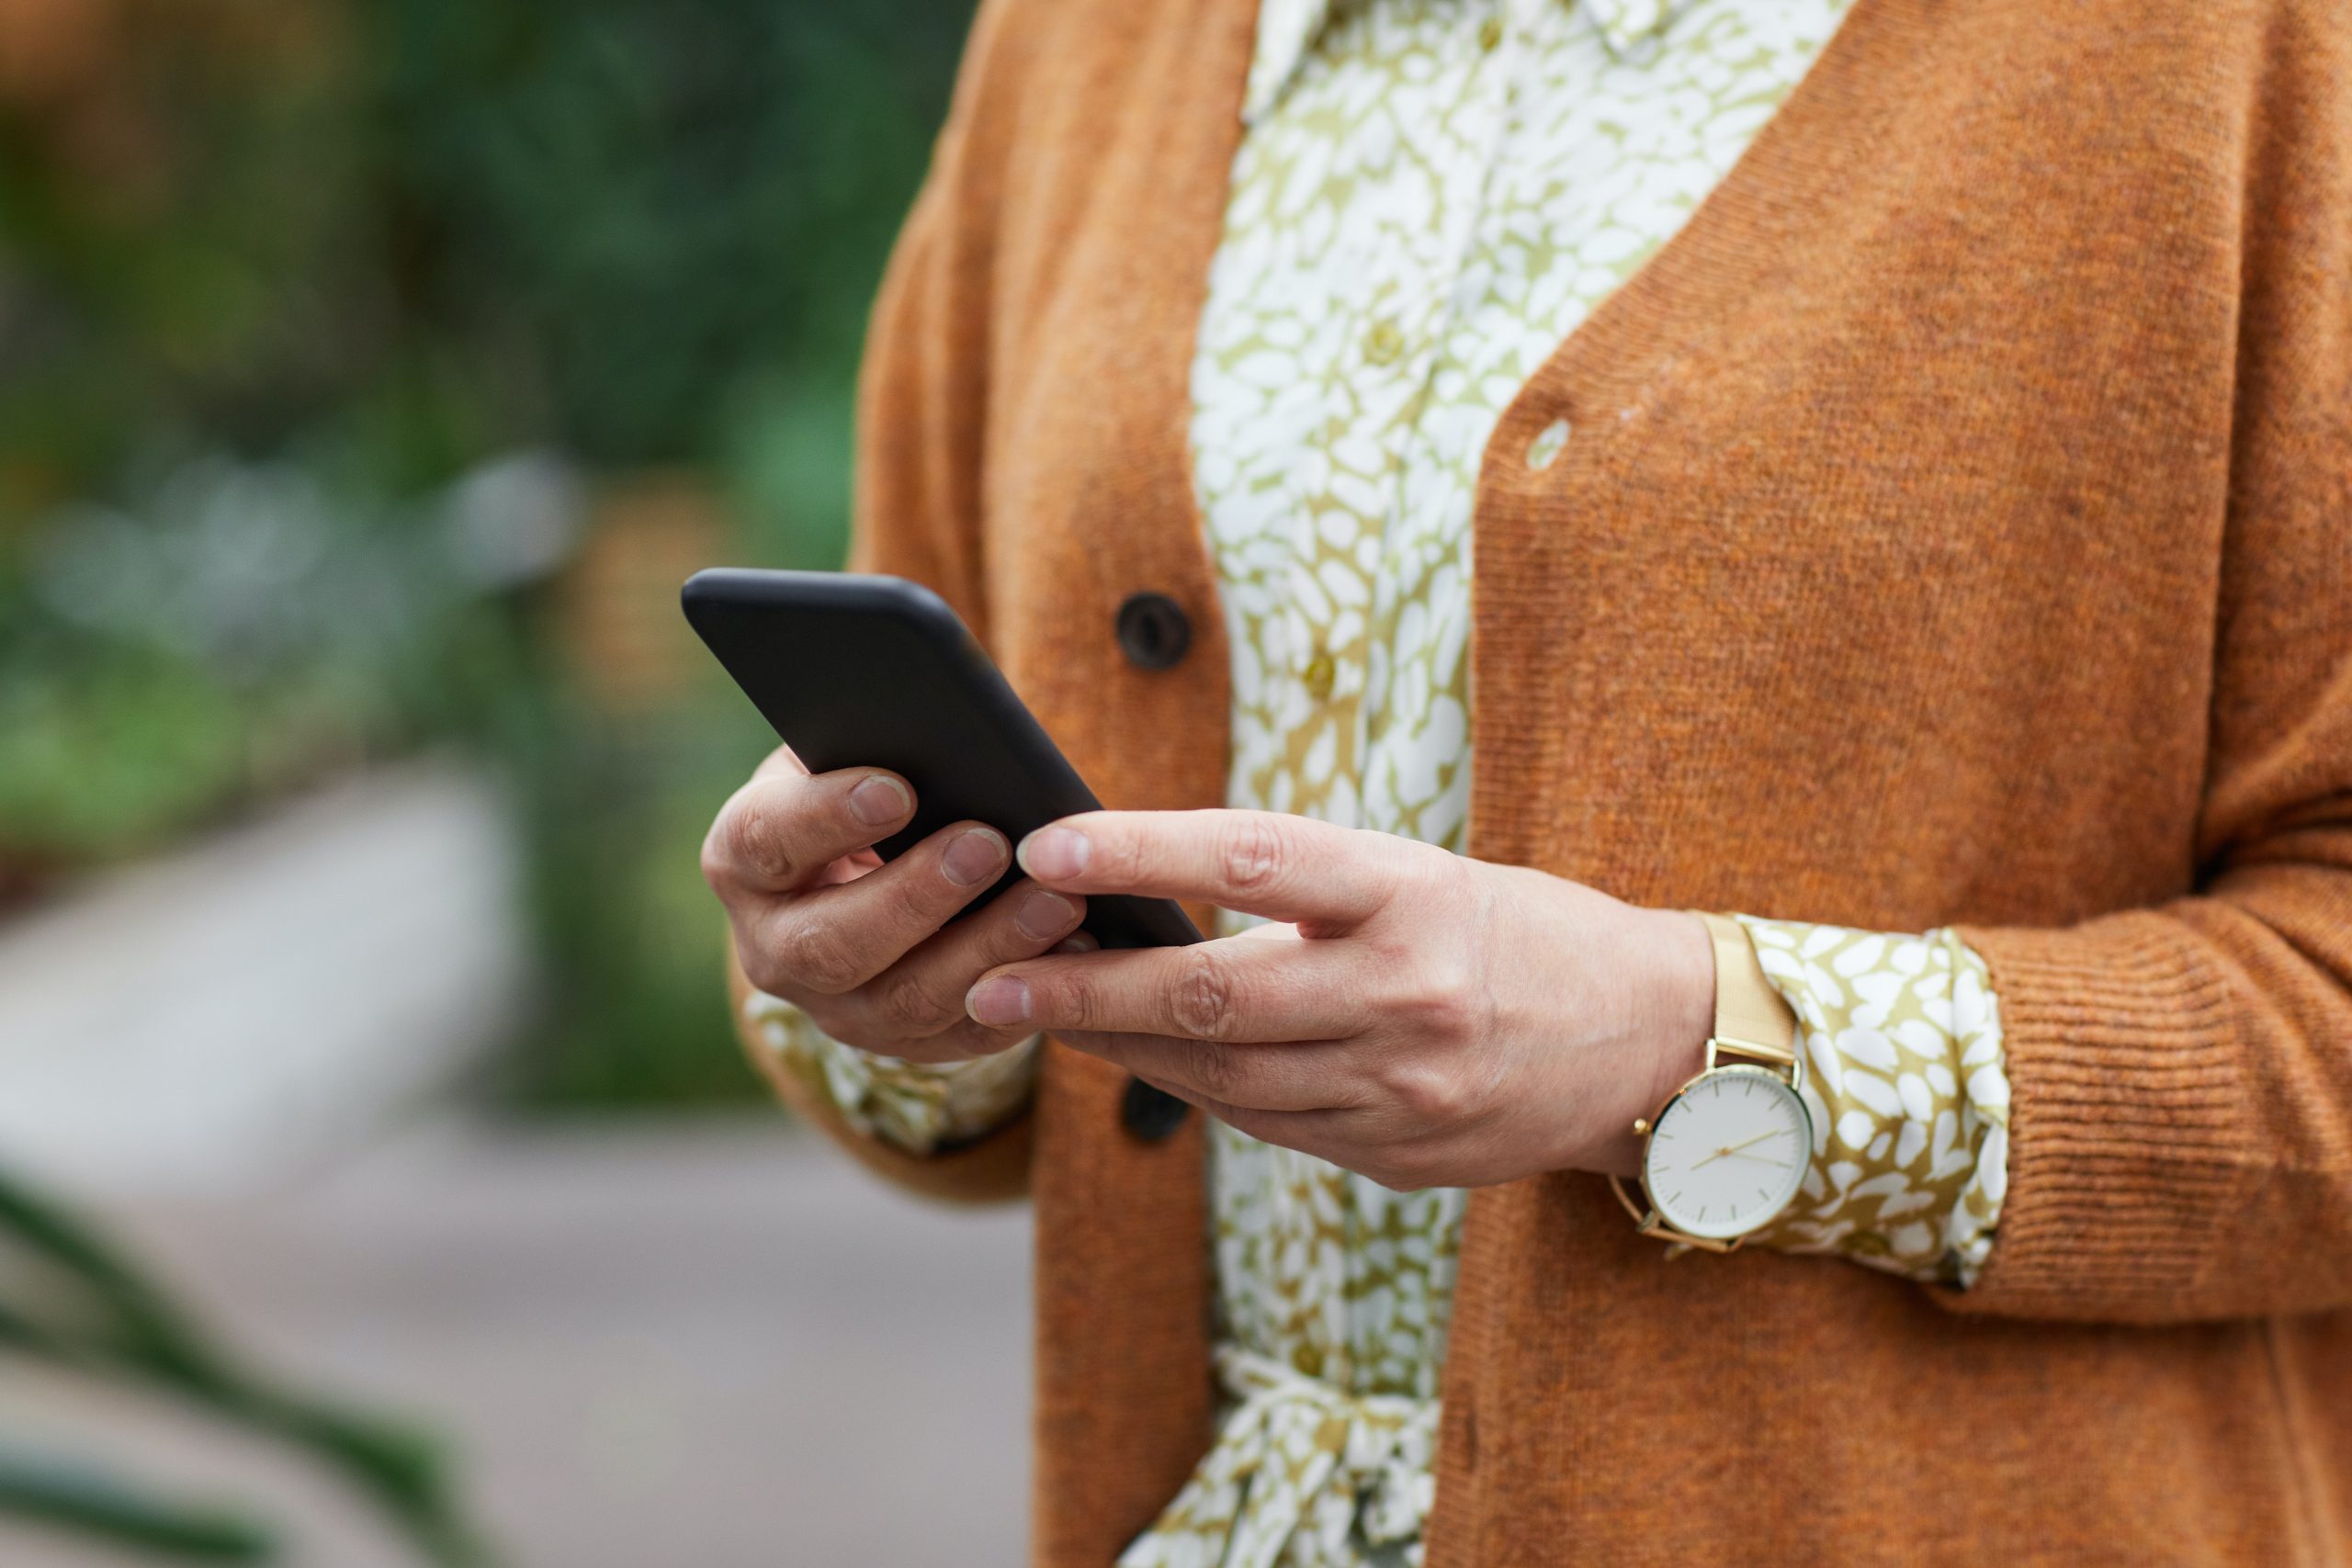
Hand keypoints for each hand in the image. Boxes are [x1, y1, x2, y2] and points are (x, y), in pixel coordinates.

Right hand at [702, 744, 1092, 1061]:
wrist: (868, 871)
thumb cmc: (863, 788)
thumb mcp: (849, 755)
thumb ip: (874, 743)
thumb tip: (937, 719)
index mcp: (745, 861)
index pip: (766, 840)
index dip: (825, 817)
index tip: (896, 789)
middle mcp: (775, 948)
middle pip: (832, 943)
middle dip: (916, 896)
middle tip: (988, 844)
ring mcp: (837, 1009)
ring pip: (906, 1000)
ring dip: (988, 950)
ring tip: (1057, 900)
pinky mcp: (905, 1044)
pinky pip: (966, 1034)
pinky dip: (1026, 996)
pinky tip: (1077, 952)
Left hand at [961, 810, 1716, 1188]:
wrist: (1650, 1042)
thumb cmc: (1517, 932)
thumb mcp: (1425, 877)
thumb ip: (1305, 893)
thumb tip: (1151, 900)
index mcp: (1414, 896)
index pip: (1255, 859)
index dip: (1142, 850)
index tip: (1048, 845)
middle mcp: (1407, 997)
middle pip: (1213, 998)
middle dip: (1088, 995)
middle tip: (993, 983)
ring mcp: (1404, 1090)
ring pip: (1223, 1077)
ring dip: (1120, 1052)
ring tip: (1040, 1019)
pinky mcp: (1400, 1155)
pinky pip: (1267, 1123)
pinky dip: (1194, 1091)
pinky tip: (1142, 1064)